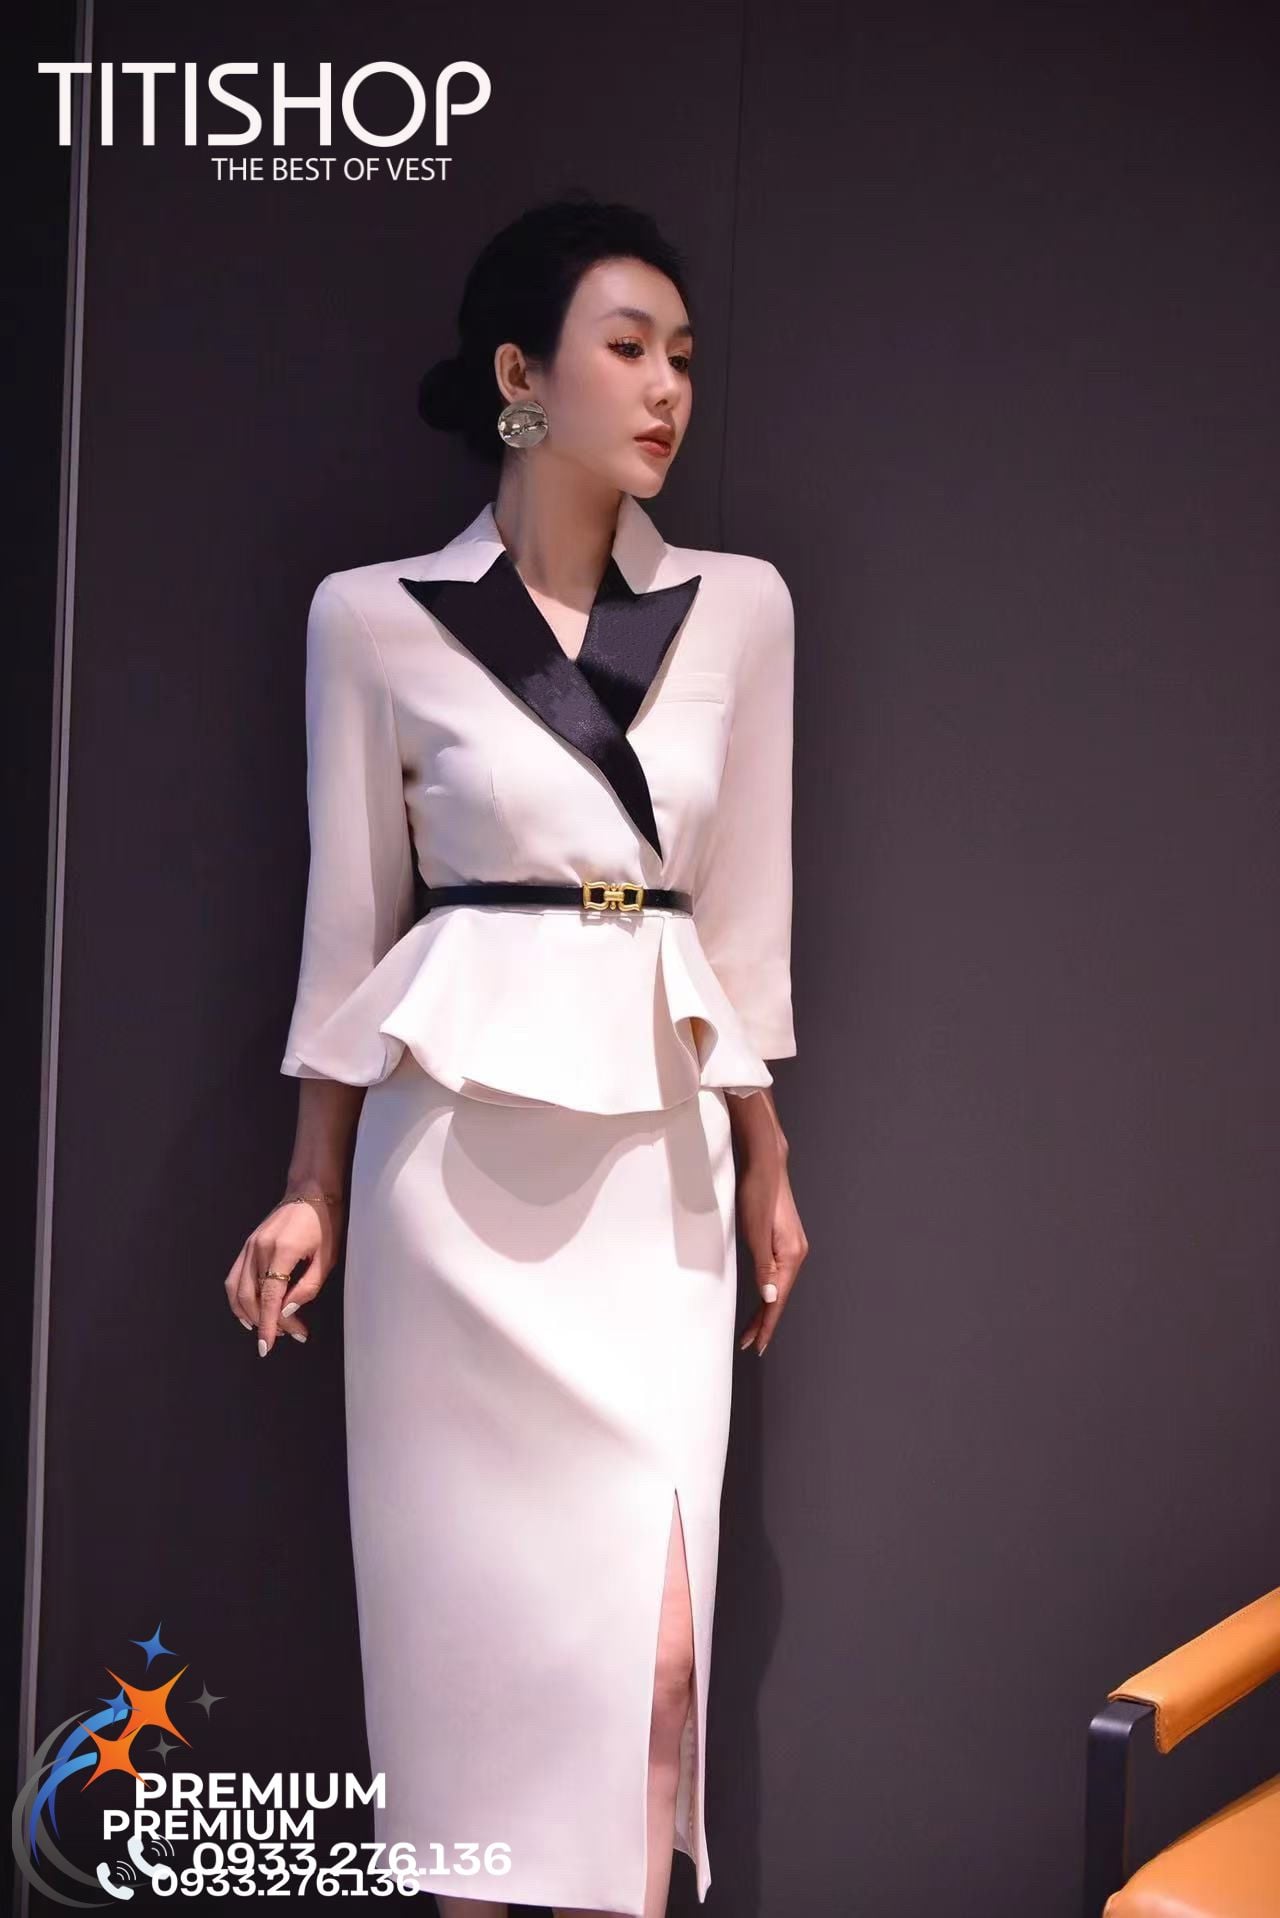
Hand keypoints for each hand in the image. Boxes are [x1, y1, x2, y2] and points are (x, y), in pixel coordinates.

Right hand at [223, 1193, 343, 1356]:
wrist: (311, 1191)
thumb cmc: (325, 1223)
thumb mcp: (326, 1258)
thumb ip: (307, 1287)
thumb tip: (287, 1311)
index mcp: (282, 1250)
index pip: (271, 1297)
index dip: (270, 1324)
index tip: (269, 1346)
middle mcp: (260, 1248)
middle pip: (253, 1297)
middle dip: (266, 1323)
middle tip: (288, 1335)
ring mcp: (250, 1245)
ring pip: (238, 1290)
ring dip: (250, 1314)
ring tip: (269, 1328)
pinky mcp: (247, 1245)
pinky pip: (234, 1277)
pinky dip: (238, 1299)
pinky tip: (248, 1313)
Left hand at [736, 1160, 808, 1356]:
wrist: (765, 1164)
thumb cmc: (757, 1193)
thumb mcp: (756, 1233)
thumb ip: (764, 1267)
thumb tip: (770, 1298)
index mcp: (791, 1255)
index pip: (777, 1300)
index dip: (766, 1324)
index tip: (756, 1345)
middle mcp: (796, 1253)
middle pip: (779, 1296)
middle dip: (764, 1321)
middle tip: (748, 1343)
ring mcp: (791, 1246)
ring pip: (778, 1286)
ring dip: (765, 1307)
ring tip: (751, 1327)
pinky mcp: (784, 1240)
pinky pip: (777, 1273)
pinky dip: (768, 1289)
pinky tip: (761, 1295)